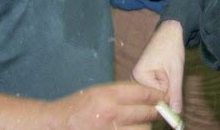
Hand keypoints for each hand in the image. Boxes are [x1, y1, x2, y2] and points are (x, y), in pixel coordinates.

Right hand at [44, 81, 164, 128]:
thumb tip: (146, 97)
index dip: (157, 95)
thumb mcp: (97, 93)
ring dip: (145, 127)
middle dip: (155, 112)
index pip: (143, 94)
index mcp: (108, 95)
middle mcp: (112, 113)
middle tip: (159, 111)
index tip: (163, 97)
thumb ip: (120, 94)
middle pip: (147, 113)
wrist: (56, 126)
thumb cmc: (76, 108)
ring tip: (142, 124)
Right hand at [132, 20, 185, 112]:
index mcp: (138, 75)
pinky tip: (163, 69)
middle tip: (167, 68)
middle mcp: (134, 78)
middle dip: (166, 87)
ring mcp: (137, 78)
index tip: (167, 69)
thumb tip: (176, 113)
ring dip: (165, 84)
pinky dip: (163, 81)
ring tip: (165, 67)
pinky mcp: (143, 77)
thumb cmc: (171, 47)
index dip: (168, 86)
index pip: (156, 96)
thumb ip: (175, 92)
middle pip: (154, 96)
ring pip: (156, 92)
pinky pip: (156, 87)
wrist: (169, 31)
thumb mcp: (176, 70)